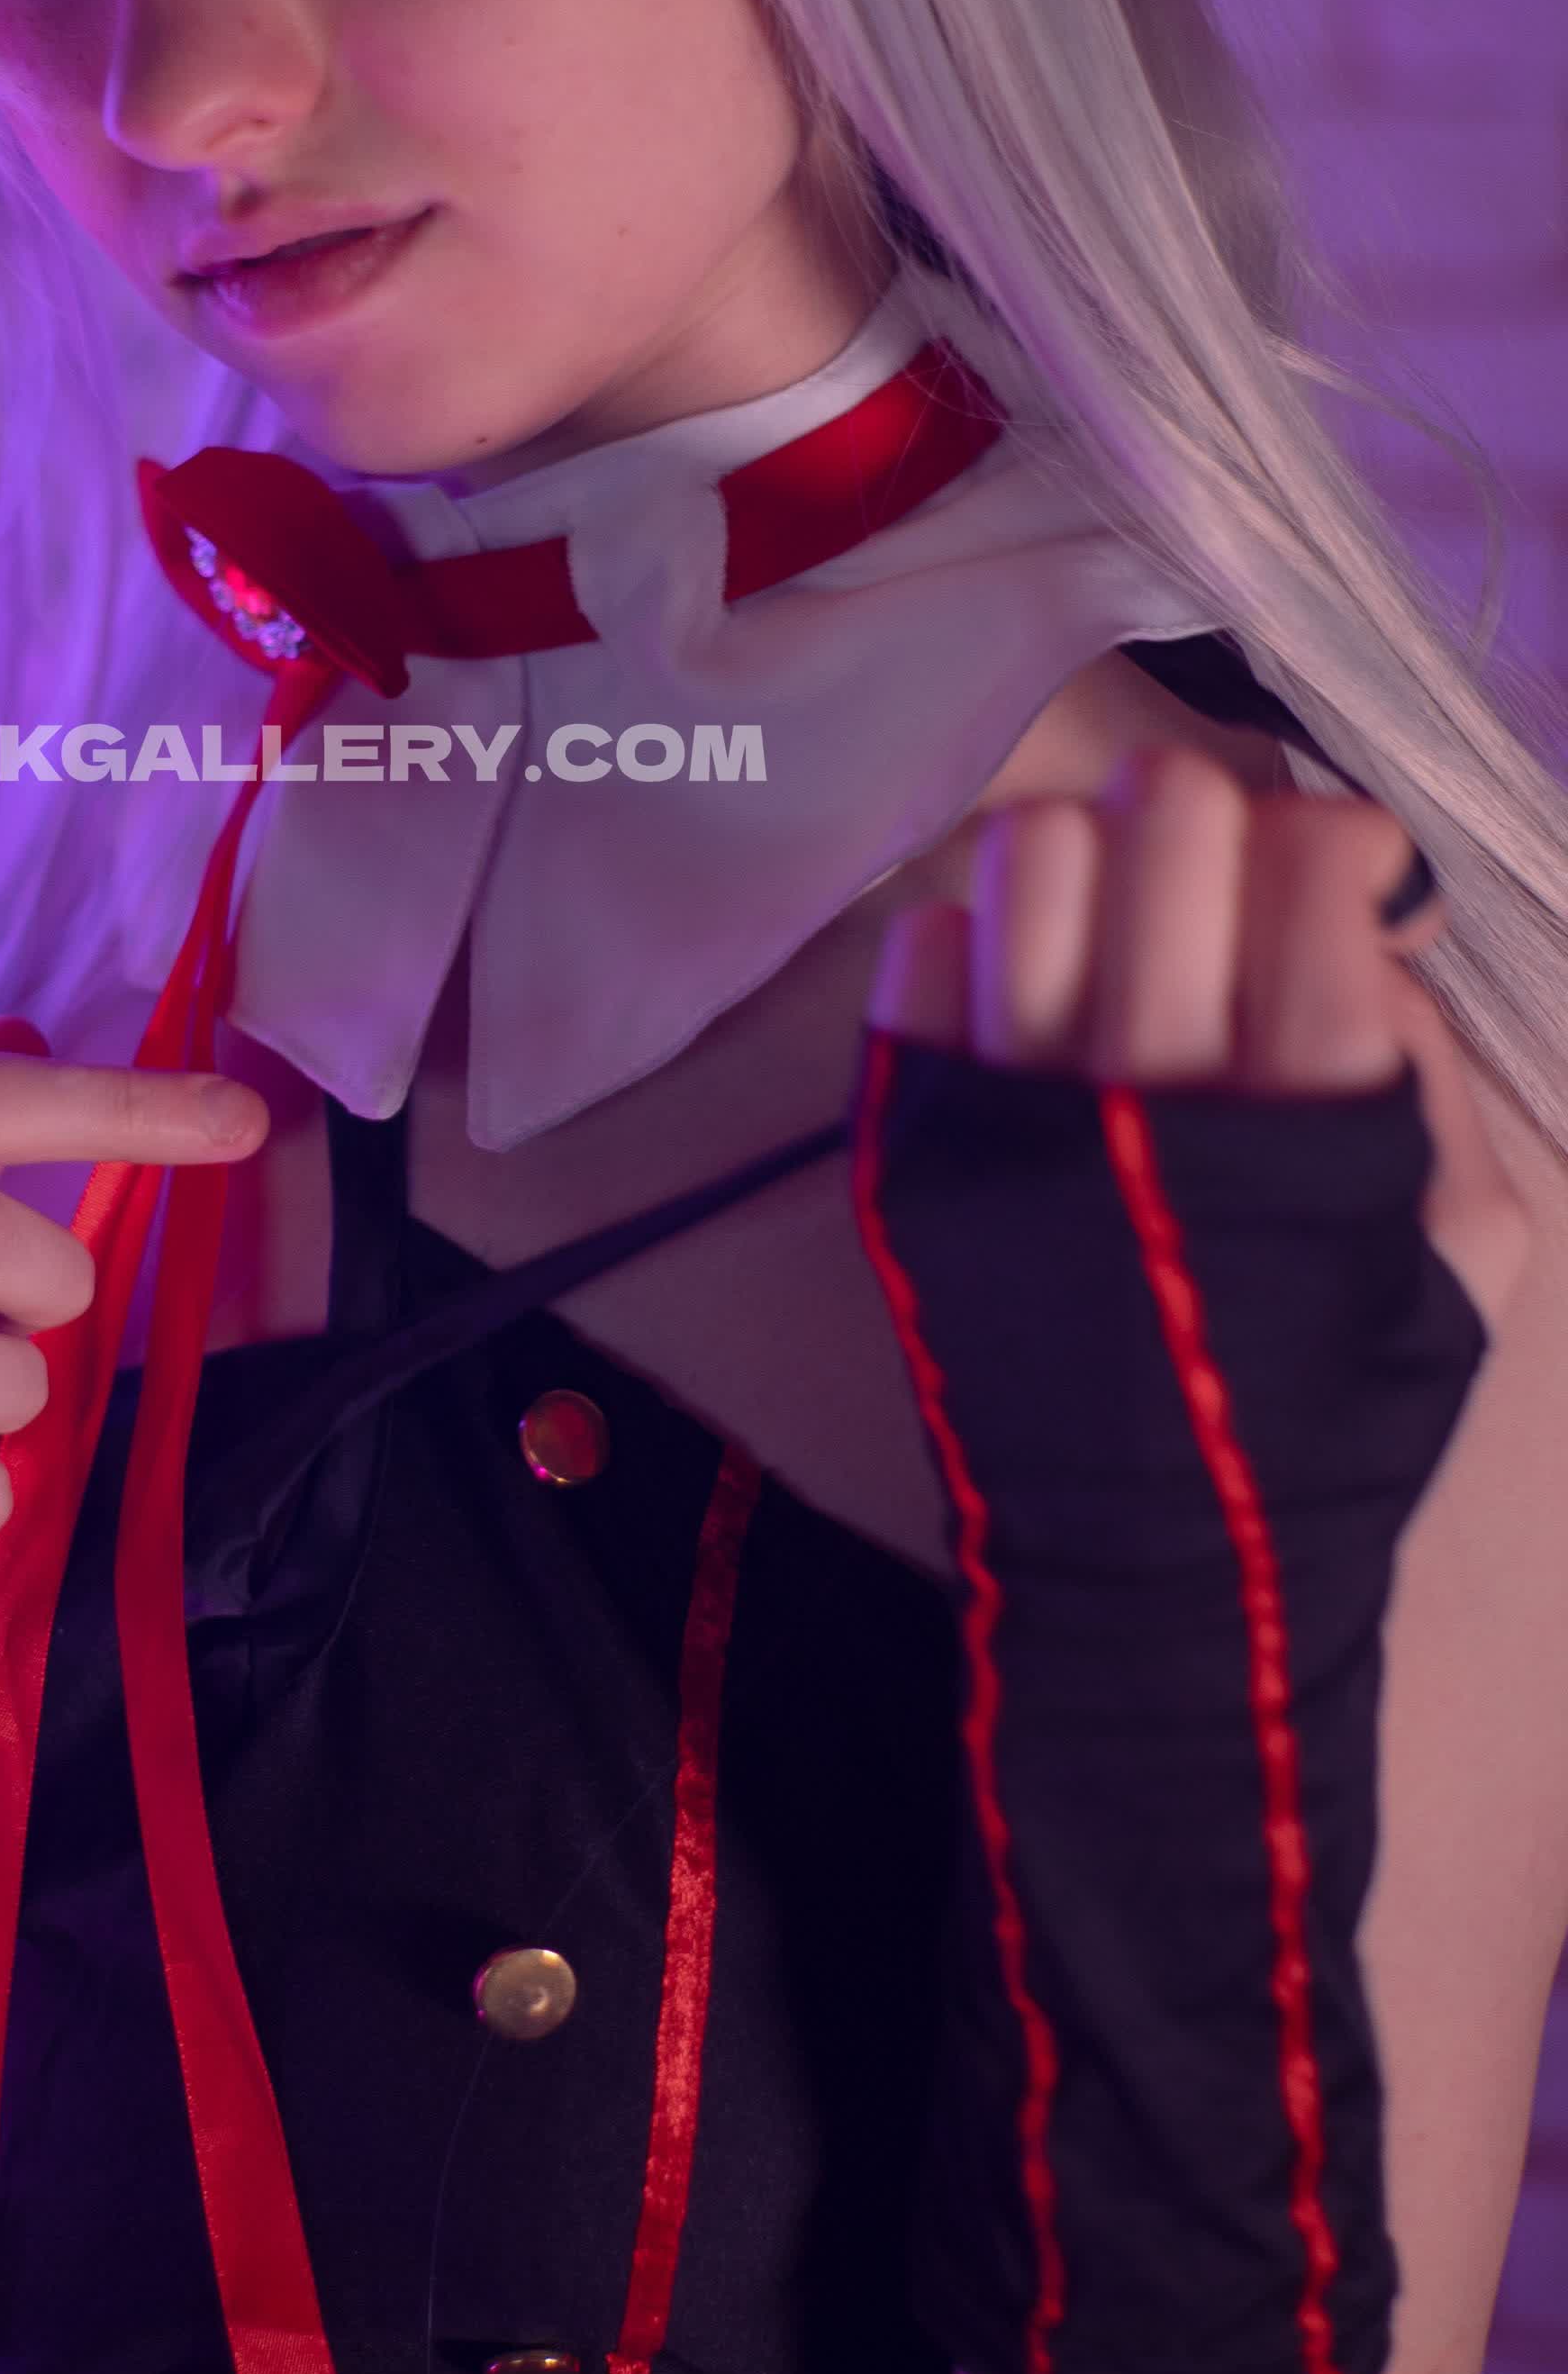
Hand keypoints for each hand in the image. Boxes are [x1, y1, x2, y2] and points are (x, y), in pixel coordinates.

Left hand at [867, 744, 1526, 1336]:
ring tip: (1122, 928)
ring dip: (1093, 859)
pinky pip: (921, 946)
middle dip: (1216, 820)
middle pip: (1161, 817)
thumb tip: (1364, 930)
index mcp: (1307, 1114)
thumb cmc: (1329, 1396)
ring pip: (1031, 851)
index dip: (1343, 838)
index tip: (1348, 882)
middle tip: (1227, 882)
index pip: (1309, 860)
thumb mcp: (1461, 1247)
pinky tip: (1029, 1002)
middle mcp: (1148, 1086)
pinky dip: (981, 942)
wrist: (1161, 1555)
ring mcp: (1014, 1102)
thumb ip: (1431, 1068)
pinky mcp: (913, 1133)